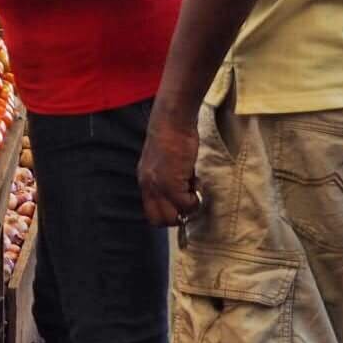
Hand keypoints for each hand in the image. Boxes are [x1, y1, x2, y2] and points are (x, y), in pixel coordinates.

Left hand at [138, 105, 201, 226]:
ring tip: (194, 189)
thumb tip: (181, 194)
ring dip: (188, 209)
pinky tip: (196, 182)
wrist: (172, 122)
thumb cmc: (172, 137)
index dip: (168, 214)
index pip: (151, 213)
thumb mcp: (163, 162)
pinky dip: (195, 199)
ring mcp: (158, 186)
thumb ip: (166, 179)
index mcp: (145, 181)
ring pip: (172, 217)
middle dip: (178, 217)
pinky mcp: (171, 183)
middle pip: (159, 220)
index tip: (181, 205)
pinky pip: (186, 205)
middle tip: (190, 201)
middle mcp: (148, 186)